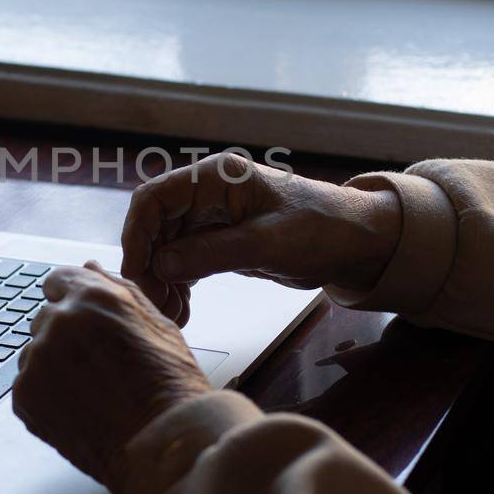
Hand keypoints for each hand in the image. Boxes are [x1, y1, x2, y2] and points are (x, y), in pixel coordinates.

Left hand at [12, 263, 209, 493]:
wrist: (161, 444)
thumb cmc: (168, 386)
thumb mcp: (156, 324)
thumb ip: (117, 290)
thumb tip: (90, 268)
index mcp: (91, 297)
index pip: (58, 280)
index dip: (72, 300)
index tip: (83, 319)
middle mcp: (58, 322)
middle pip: (46, 319)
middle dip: (65, 336)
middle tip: (98, 366)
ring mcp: (37, 360)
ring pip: (35, 354)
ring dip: (54, 367)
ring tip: (92, 392)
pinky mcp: (24, 396)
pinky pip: (28, 387)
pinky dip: (47, 397)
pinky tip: (80, 408)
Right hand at [121, 152, 402, 324]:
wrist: (357, 243)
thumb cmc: (322, 228)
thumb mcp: (268, 242)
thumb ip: (214, 252)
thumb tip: (161, 264)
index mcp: (216, 178)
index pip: (155, 198)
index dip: (137, 234)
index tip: (136, 272)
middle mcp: (206, 195)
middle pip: (155, 228)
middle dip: (149, 266)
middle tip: (152, 305)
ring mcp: (211, 220)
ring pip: (166, 250)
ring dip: (161, 282)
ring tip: (167, 316)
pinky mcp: (219, 244)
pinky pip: (184, 264)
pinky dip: (178, 287)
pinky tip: (181, 312)